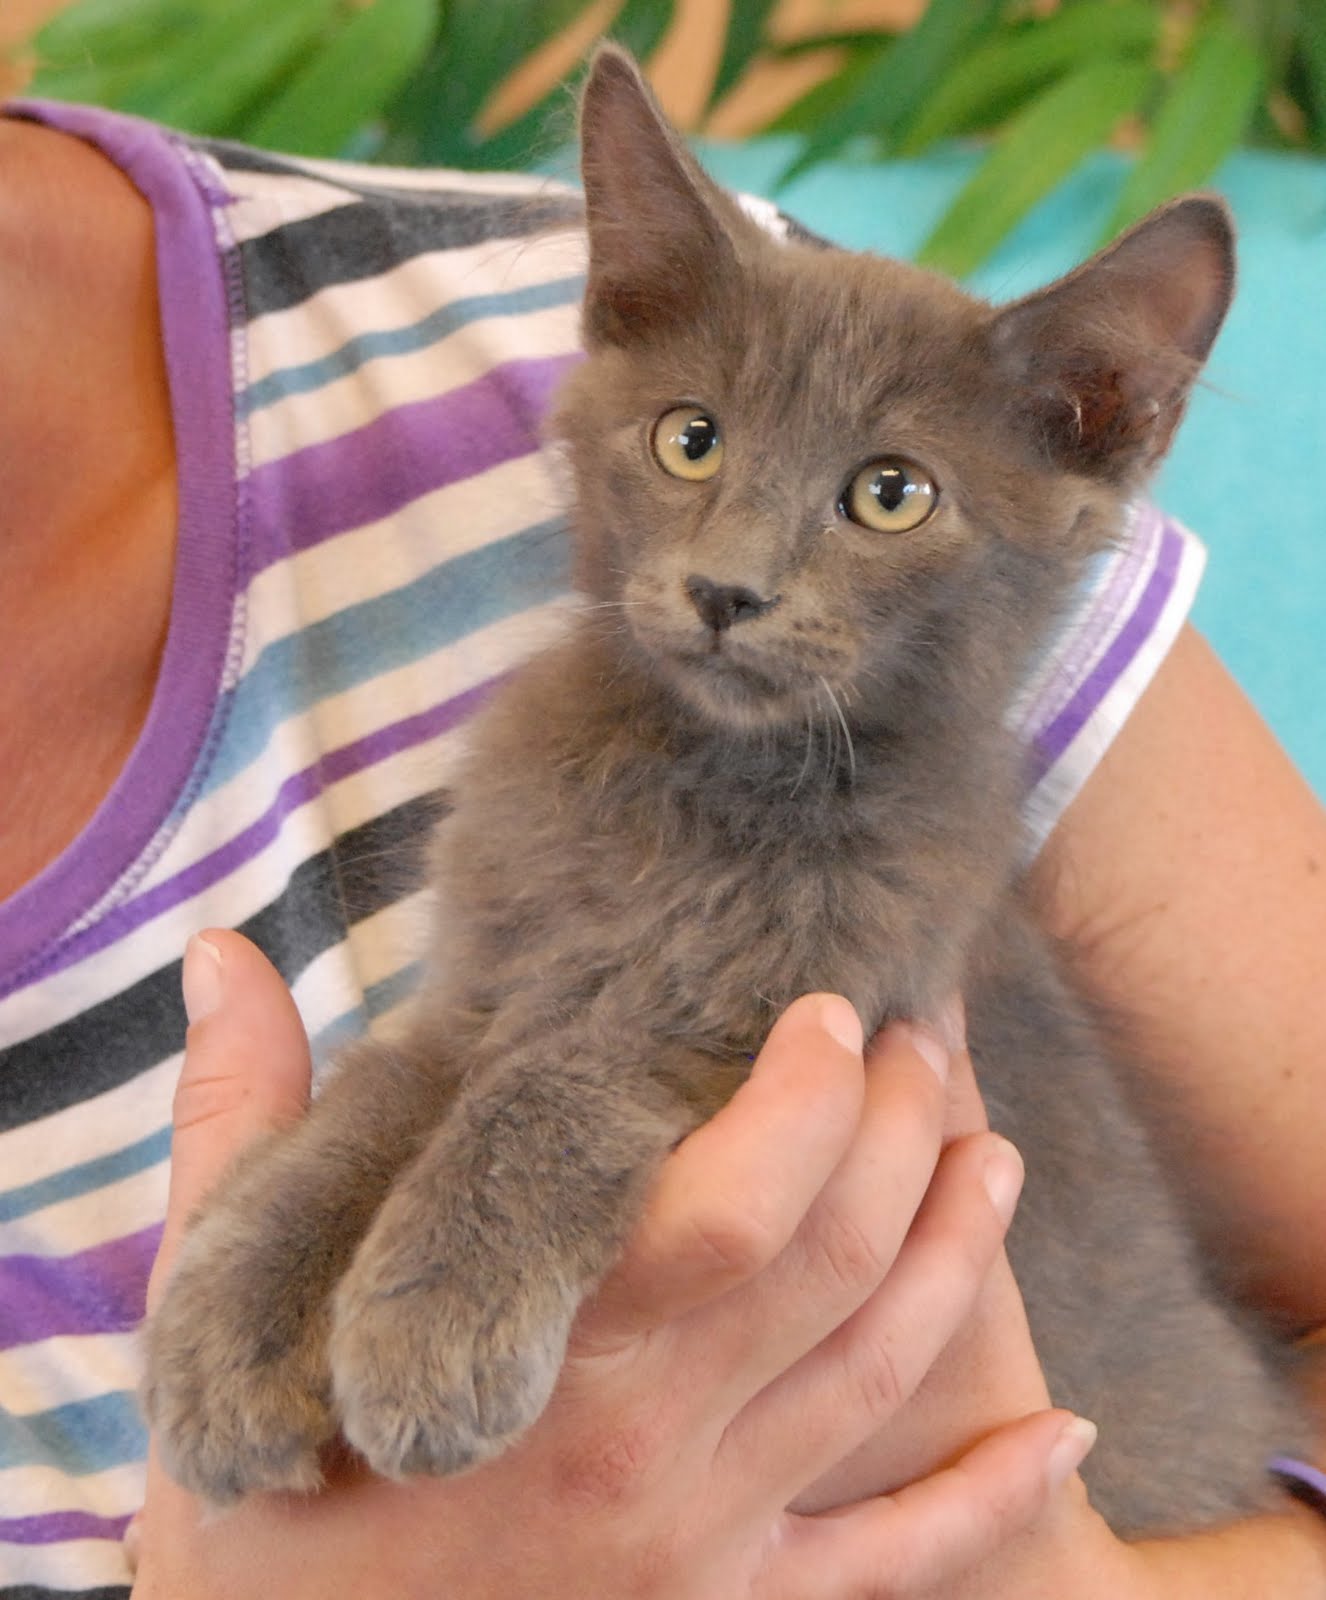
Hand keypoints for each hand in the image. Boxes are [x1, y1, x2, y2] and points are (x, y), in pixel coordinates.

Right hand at [131, 931, 1095, 1598]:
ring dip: (957, 1254)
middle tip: (917, 1039)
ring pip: (885, 1381)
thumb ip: (240, 1131)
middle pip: (840, 1269)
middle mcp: (650, 1455)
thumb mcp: (223, 1325)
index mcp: (539, 1365)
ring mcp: (705, 1546)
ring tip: (992, 1155)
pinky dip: (990, 1499)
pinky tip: (1064, 1435)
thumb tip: (217, 957)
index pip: (729, 1209)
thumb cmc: (252, 1516)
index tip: (822, 1009)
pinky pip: (895, 1563)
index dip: (802, 1096)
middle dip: (900, 1136)